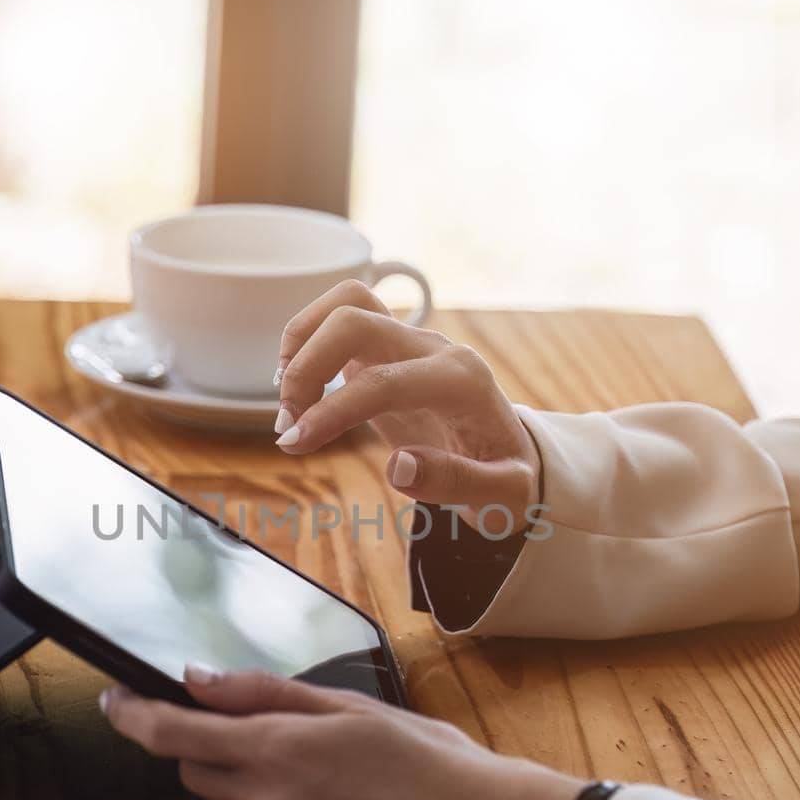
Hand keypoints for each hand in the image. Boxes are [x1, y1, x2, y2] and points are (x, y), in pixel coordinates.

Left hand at [101, 666, 578, 799]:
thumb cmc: (431, 761)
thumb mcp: (349, 706)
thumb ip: (263, 692)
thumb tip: (198, 680)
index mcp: (278, 748)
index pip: (173, 733)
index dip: (133, 715)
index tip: (113, 701)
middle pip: (196, 771)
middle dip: (208, 746)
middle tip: (262, 729)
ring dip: (245, 782)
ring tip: (318, 770)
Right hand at [274, 281, 541, 524]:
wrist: (511, 453)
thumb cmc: (508, 476)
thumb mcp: (505, 497)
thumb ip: (459, 484)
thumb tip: (399, 467)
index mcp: (463, 382)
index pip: (382, 380)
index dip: (332, 409)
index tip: (296, 443)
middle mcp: (434, 349)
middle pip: (354, 318)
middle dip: (306, 366)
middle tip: (289, 425)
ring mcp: (410, 342)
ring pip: (347, 302)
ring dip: (301, 344)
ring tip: (288, 403)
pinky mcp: (388, 348)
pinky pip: (341, 317)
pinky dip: (308, 343)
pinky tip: (298, 391)